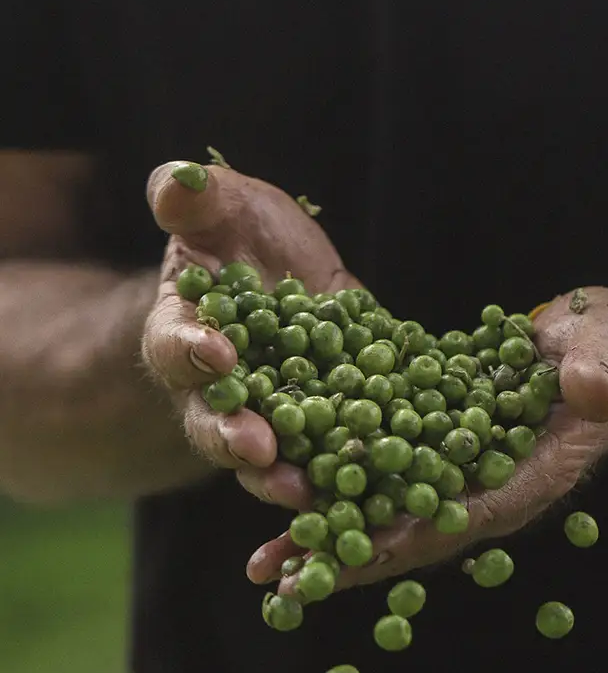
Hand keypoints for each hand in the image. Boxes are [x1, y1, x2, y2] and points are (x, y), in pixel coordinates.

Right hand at [141, 160, 358, 478]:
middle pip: (213, 422)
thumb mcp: (226, 205)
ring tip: (300, 489)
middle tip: (256, 448)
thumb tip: (178, 183)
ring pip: (264, 457)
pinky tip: (366, 490)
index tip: (217, 352)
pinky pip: (324, 457)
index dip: (192, 351)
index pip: (176, 345)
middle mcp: (216, 386)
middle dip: (231, 437)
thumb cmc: (240, 233)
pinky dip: (340, 475)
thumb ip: (196, 200)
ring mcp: (268, 412)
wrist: (282, 267)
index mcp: (183, 329)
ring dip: (279, 476)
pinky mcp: (322, 421)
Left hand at [246, 286, 607, 592]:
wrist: (600, 350)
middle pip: (413, 533)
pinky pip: (379, 473)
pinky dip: (332, 486)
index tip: (360, 552)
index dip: (414, 533)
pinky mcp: (433, 446)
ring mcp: (457, 473)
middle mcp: (486, 488)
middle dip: (351, 557)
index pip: (467, 513)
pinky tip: (279, 492)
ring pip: (387, 513)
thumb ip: (601, 375)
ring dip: (329, 536)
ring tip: (264, 565)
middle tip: (285, 582)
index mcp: (531, 475)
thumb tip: (588, 392)